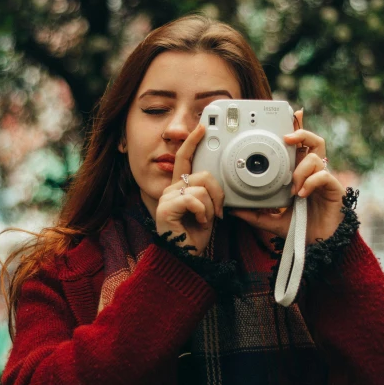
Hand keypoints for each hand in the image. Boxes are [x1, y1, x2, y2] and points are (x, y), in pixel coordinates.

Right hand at [156, 124, 224, 255]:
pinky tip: (198, 223)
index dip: (192, 141)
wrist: (185, 258)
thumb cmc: (195, 236)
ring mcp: (166, 197)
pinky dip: (202, 213)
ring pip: (200, 188)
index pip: (185, 158)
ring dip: (209, 208)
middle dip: (217, 194)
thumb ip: (209, 192)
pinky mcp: (165, 208)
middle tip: (217, 212)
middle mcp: (171, 188)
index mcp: (181, 187)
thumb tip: (218, 182)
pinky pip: (193, 199)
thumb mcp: (208, 209)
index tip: (201, 127)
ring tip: (204, 221)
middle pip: (202, 174)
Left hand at [230, 110, 344, 243]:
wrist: (319, 245)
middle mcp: (313, 172)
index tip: (290, 117)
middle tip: (287, 137)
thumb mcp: (271, 220)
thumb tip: (233, 210)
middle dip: (302, 133)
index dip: (296, 130)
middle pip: (313, 141)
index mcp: (299, 173)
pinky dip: (310, 182)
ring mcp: (325, 179)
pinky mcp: (334, 188)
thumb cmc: (299, 228)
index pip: (299, 146)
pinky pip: (324, 176)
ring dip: (301, 170)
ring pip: (317, 157)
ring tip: (292, 187)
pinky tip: (301, 195)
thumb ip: (254, 214)